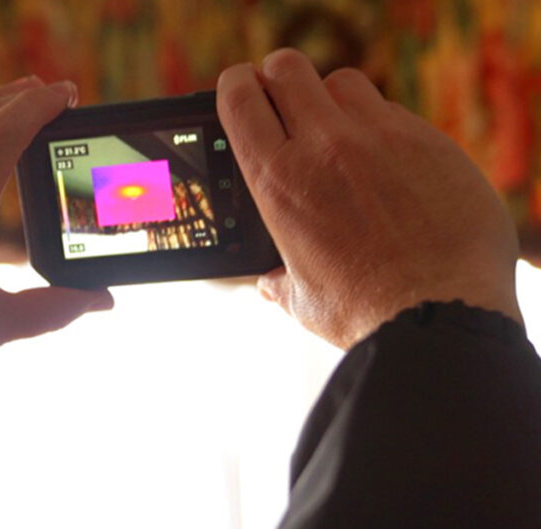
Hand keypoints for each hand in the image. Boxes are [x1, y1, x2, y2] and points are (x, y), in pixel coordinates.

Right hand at [216, 49, 522, 348]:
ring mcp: (381, 137)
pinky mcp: (429, 142)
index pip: (239, 97)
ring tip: (341, 135)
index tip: (242, 90)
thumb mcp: (302, 297)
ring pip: (343, 82)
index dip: (236, 85)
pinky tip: (389, 165)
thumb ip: (279, 280)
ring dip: (333, 100)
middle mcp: (325, 146)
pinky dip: (383, 128)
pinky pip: (395, 112)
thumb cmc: (363, 313)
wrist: (440, 319)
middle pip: (288, 67)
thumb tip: (269, 284)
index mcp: (278, 180)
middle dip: (279, 78)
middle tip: (286, 103)